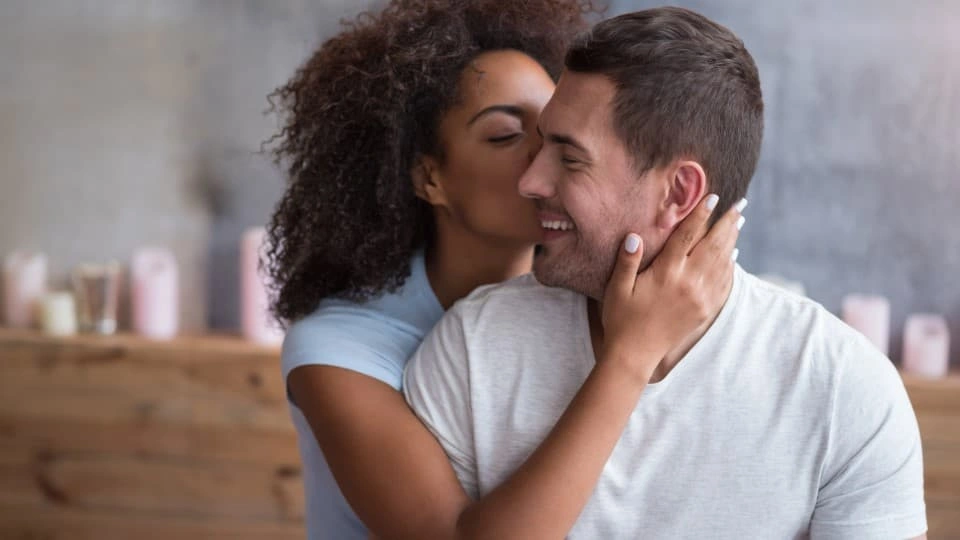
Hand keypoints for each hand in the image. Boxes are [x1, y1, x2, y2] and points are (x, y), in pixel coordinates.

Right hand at [600, 193, 744, 377]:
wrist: (635, 354)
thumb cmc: (621, 318)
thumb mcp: (616, 288)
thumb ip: (627, 260)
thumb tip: (634, 235)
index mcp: (666, 273)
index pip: (687, 236)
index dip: (700, 214)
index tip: (713, 197)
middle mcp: (688, 283)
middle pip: (713, 245)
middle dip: (727, 222)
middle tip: (740, 204)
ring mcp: (700, 298)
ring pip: (723, 262)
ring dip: (733, 240)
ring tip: (739, 222)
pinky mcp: (705, 311)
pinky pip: (724, 284)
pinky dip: (731, 266)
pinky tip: (734, 255)